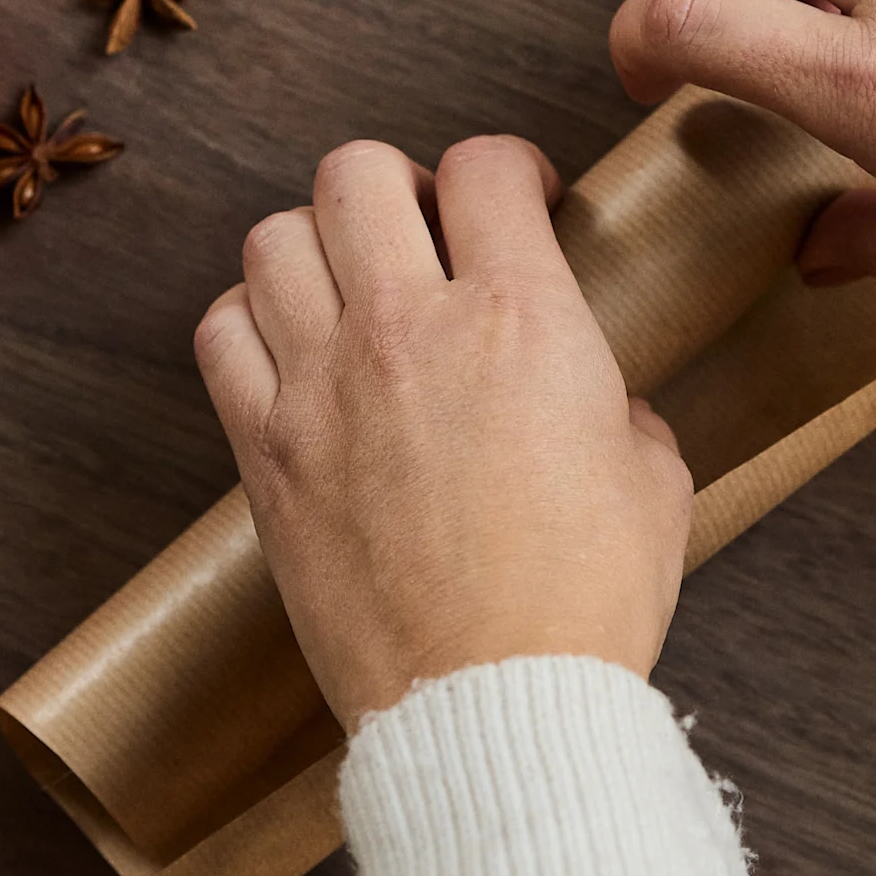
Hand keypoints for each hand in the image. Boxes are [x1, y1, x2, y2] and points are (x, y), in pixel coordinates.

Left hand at [194, 134, 691, 730]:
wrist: (495, 709)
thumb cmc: (583, 602)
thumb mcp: (654, 476)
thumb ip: (615, 404)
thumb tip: (594, 399)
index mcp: (522, 317)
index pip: (485, 166)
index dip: (509, 170)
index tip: (523, 204)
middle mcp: (410, 327)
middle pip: (358, 172)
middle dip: (399, 184)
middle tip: (428, 232)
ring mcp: (323, 386)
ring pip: (275, 236)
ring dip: (318, 244)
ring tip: (353, 286)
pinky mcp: (268, 453)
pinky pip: (222, 333)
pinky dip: (250, 320)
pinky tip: (292, 349)